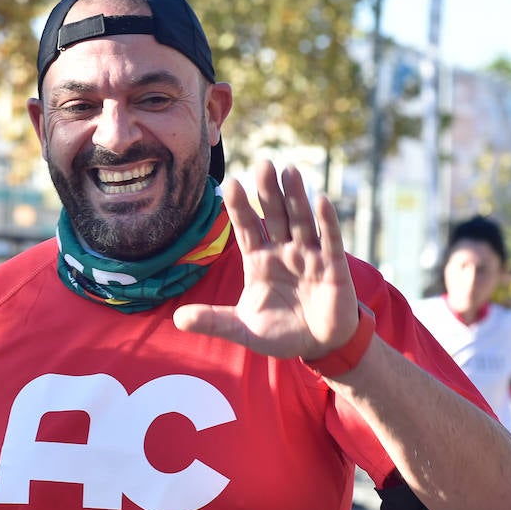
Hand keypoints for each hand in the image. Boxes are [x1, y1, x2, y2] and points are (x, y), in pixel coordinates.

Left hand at [173, 162, 357, 360]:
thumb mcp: (243, 330)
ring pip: (301, 221)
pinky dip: (326, 222)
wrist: (317, 346)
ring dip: (296, 197)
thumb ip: (213, 320)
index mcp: (259, 261)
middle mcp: (283, 252)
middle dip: (268, 191)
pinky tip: (321, 200)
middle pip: (275, 216)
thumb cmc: (280, 333)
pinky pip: (329, 240)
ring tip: (289, 170)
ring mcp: (309, 256)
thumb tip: (177, 320)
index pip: (247, 229)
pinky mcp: (333, 267)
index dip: (239, 207)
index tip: (228, 183)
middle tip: (262, 163)